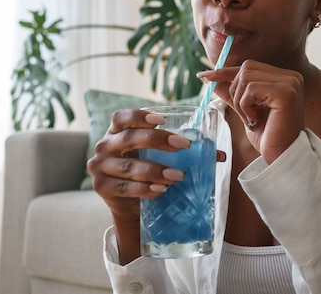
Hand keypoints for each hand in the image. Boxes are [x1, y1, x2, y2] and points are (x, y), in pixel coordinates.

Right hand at [87, 109, 225, 221]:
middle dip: (158, 141)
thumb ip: (185, 151)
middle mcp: (105, 145)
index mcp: (118, 130)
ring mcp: (100, 166)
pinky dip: (144, 188)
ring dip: (155, 170)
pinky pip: (124, 187)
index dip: (139, 116)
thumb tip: (220, 155)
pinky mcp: (101, 187)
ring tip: (178, 175)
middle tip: (184, 146)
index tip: (162, 120)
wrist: (132, 204)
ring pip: (129, 166)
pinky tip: (161, 190)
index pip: (121, 117)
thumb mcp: (161, 157)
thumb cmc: (149, 171)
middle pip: (129, 138)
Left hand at [198, 60, 304, 162]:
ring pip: (246, 77)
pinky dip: (245, 105)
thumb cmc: (268, 136)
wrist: (282, 156)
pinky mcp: (286, 93)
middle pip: (246, 68)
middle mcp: (291, 77)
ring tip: (250, 118)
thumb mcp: (245, 110)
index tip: (204, 76)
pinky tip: (254, 118)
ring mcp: (290, 83)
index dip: (225, 71)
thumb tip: (211, 79)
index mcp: (284, 78)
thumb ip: (232, 93)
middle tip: (244, 114)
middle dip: (235, 91)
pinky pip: (251, 89)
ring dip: (240, 100)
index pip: (249, 67)